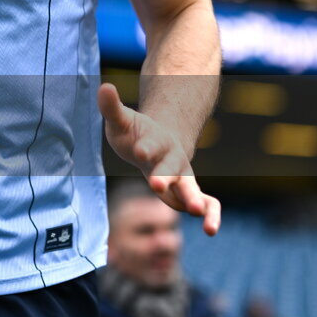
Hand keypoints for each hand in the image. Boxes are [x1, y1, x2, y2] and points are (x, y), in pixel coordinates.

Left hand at [98, 82, 220, 235]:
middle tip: (157, 186)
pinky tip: (211, 230)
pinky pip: (208, 202)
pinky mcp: (189, 191)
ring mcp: (183, 175)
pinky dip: (212, 214)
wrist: (159, 142)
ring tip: (195, 211)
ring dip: (194, 199)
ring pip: (192, 187)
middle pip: (171, 167)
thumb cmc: (135, 133)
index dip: (146, 146)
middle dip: (165, 176)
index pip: (150, 143)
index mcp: (155, 140)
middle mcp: (172, 158)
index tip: (140, 151)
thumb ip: (112, 106)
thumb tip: (104, 86)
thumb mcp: (121, 120)